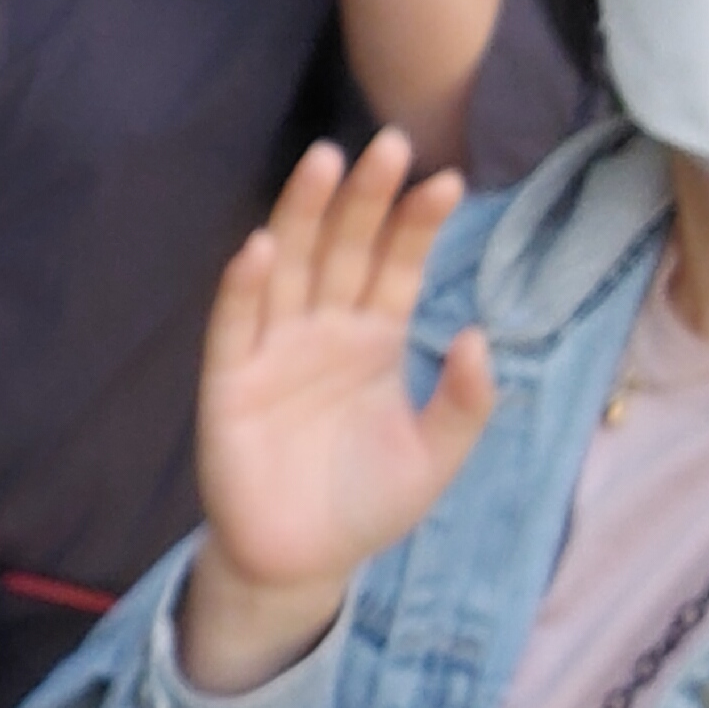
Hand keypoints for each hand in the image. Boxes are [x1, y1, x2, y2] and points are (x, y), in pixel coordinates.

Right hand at [177, 134, 492, 691]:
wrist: (302, 564)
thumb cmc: (368, 504)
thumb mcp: (437, 458)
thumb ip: (464, 403)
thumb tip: (478, 337)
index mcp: (376, 339)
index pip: (399, 265)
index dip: (418, 224)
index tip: (448, 180)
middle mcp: (324, 330)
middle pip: (343, 248)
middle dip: (364, 198)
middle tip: (390, 143)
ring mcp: (275, 351)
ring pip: (289, 268)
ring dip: (302, 215)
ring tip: (324, 161)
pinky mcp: (230, 384)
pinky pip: (234, 326)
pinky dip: (242, 287)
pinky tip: (256, 247)